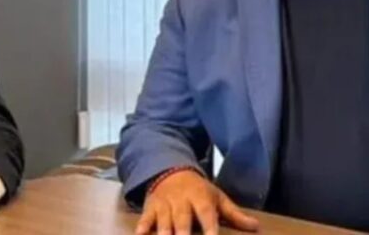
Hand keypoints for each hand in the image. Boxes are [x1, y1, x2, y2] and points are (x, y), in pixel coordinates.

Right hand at [136, 170, 258, 234]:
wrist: (171, 170)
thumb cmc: (198, 190)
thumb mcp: (216, 197)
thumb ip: (234, 214)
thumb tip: (256, 227)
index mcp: (200, 198)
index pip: (206, 214)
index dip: (209, 227)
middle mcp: (181, 201)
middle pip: (182, 219)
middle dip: (182, 233)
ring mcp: (164, 204)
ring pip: (163, 220)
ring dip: (163, 233)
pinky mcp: (151, 206)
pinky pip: (145, 217)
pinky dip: (142, 226)